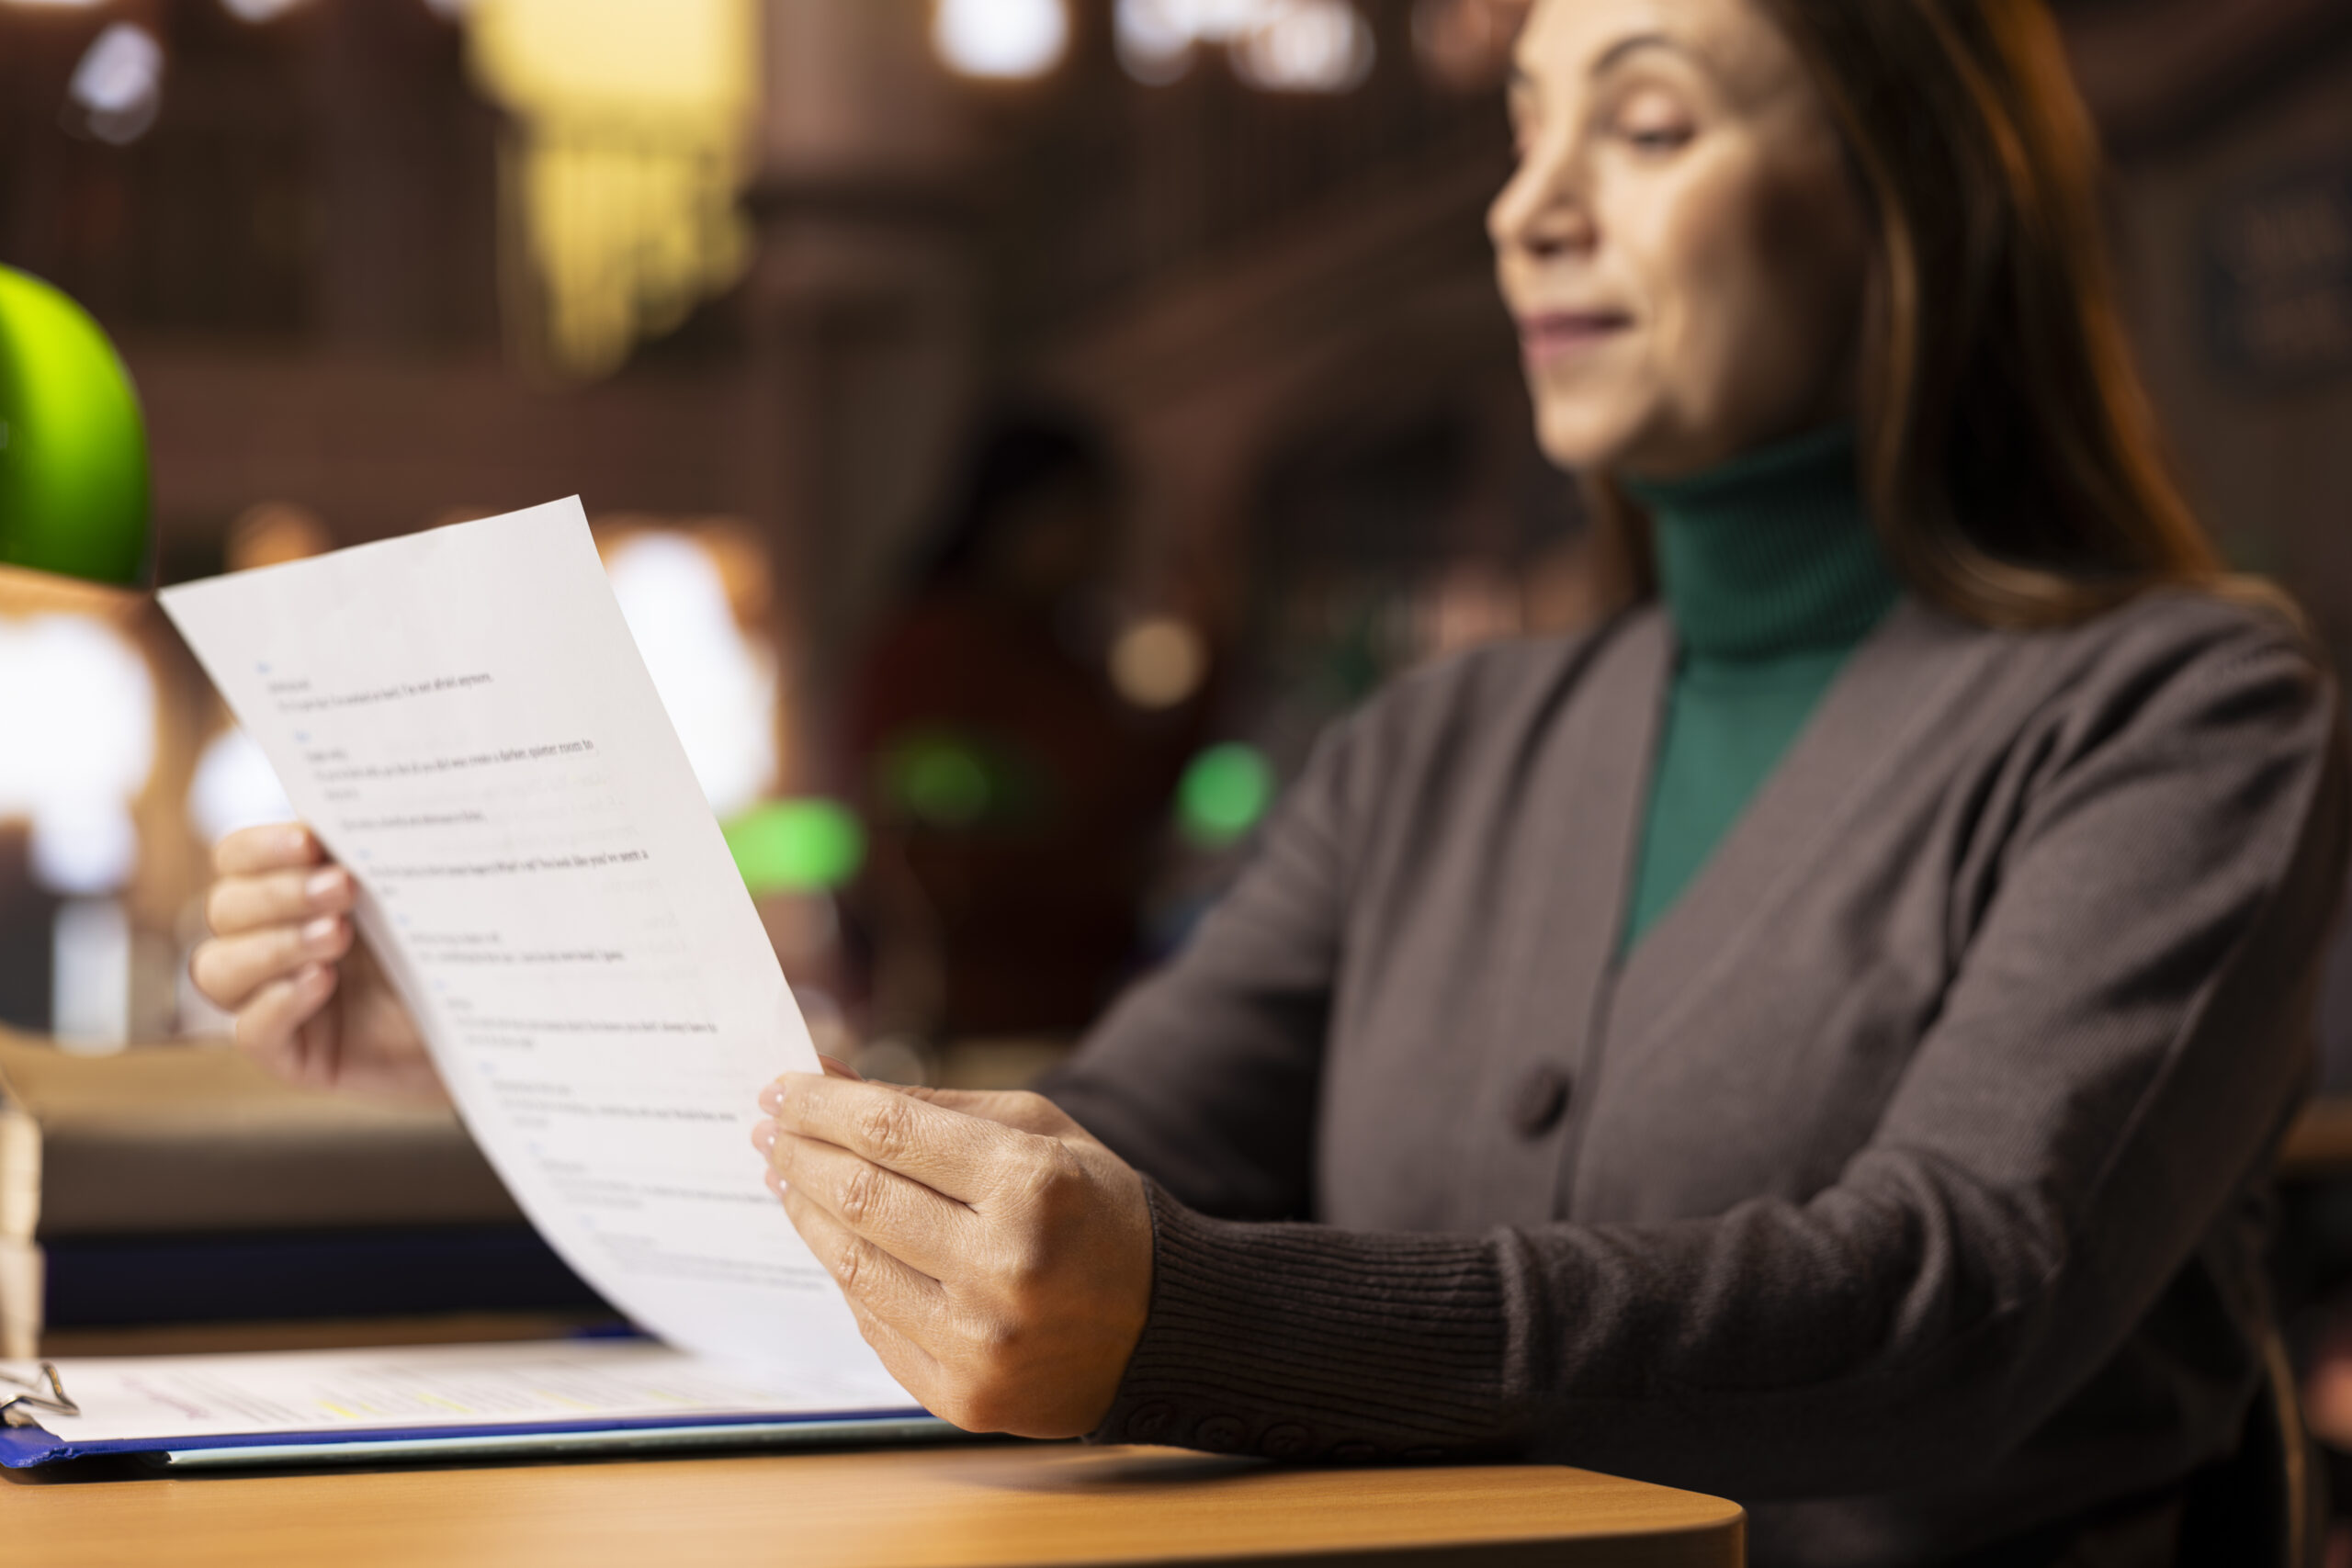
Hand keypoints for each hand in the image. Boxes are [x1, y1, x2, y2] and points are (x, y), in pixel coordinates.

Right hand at [188, 823, 446, 1103]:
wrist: (502, 1017)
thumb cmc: (459, 944)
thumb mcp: (421, 891)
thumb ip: (380, 850)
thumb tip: (356, 802)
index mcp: (295, 888)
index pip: (236, 858)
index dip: (260, 848)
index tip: (311, 841)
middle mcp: (273, 940)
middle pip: (225, 909)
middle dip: (280, 894)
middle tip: (344, 888)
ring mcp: (277, 999)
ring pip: (217, 969)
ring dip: (274, 946)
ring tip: (337, 936)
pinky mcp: (293, 1055)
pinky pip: (251, 1031)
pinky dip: (278, 1002)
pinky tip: (323, 983)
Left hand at [752, 1075, 1151, 1437]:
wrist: (1165, 1326)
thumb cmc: (1096, 1211)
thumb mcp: (1038, 1133)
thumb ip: (932, 1108)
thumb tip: (829, 1081)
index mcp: (1031, 1183)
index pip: (890, 1132)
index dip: (821, 1106)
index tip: (780, 1088)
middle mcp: (1003, 1265)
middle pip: (859, 1196)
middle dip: (800, 1154)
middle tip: (769, 1129)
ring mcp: (980, 1341)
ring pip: (851, 1265)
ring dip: (805, 1214)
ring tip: (785, 1179)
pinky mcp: (963, 1395)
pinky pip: (873, 1325)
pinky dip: (845, 1275)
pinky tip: (832, 1241)